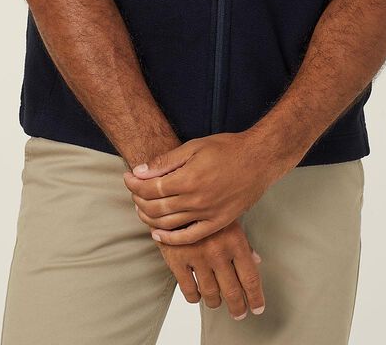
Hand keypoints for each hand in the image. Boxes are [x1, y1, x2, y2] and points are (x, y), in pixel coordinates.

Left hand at [123, 131, 288, 245]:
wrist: (258, 160)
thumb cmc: (227, 148)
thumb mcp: (194, 146)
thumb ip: (167, 161)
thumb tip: (141, 171)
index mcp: (188, 178)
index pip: (150, 188)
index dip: (134, 184)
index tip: (127, 177)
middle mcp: (196, 200)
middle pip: (156, 207)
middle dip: (138, 199)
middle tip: (133, 191)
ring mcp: (207, 214)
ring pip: (168, 224)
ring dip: (149, 217)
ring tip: (141, 207)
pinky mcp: (218, 223)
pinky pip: (189, 237)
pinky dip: (170, 238)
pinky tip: (158, 234)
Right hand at [154, 218, 265, 319]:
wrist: (173, 196)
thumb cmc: (206, 207)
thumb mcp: (228, 218)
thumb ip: (242, 241)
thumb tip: (256, 260)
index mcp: (234, 240)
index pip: (250, 278)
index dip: (255, 297)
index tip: (257, 308)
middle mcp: (217, 251)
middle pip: (232, 291)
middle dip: (237, 307)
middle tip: (238, 313)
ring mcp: (197, 256)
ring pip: (210, 294)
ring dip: (215, 302)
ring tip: (216, 302)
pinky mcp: (177, 261)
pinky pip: (189, 291)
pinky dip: (194, 297)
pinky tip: (197, 294)